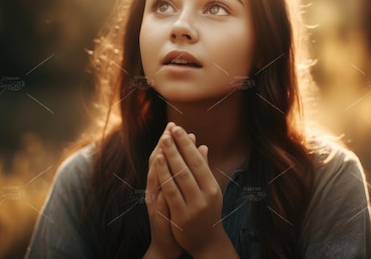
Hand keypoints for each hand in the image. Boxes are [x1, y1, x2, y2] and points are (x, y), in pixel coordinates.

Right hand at [145, 123, 183, 258]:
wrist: (169, 243)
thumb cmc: (178, 212)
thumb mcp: (185, 189)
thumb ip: (191, 168)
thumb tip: (202, 146)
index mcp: (163, 181)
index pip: (164, 156)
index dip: (170, 142)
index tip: (176, 126)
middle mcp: (155, 189)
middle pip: (156, 165)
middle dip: (163, 148)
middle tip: (169, 131)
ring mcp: (154, 204)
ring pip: (154, 183)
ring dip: (159, 168)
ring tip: (162, 153)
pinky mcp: (158, 219)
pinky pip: (158, 206)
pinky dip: (160, 196)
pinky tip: (162, 186)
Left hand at [154, 124, 232, 256]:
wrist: (206, 242)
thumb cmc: (206, 211)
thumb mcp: (209, 190)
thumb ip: (204, 169)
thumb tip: (202, 146)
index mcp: (212, 187)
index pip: (199, 161)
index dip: (188, 144)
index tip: (179, 129)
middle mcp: (205, 195)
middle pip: (189, 167)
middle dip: (178, 146)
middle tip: (170, 129)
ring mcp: (193, 206)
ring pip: (179, 177)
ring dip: (170, 157)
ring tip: (163, 141)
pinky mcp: (180, 216)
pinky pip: (170, 192)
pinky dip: (164, 176)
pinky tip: (158, 163)